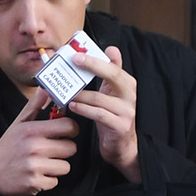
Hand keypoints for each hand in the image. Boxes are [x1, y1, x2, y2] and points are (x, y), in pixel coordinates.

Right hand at [0, 88, 79, 195]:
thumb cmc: (7, 148)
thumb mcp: (18, 125)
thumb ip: (33, 107)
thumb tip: (44, 90)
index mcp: (32, 131)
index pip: (68, 126)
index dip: (71, 129)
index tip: (66, 133)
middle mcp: (35, 148)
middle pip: (71, 148)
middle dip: (64, 150)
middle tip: (52, 150)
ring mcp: (35, 166)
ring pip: (65, 166)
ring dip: (56, 166)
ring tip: (42, 163)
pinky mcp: (35, 183)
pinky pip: (55, 182)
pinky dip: (48, 180)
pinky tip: (37, 174)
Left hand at [67, 45, 139, 182]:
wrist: (122, 146)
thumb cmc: (112, 117)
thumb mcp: (112, 93)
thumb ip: (110, 73)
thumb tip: (111, 49)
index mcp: (127, 84)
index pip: (113, 66)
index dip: (97, 59)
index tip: (79, 53)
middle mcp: (130, 95)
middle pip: (113, 75)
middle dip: (92, 65)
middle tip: (74, 60)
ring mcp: (126, 111)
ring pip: (100, 98)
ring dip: (80, 94)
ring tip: (65, 92)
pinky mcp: (120, 126)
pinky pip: (99, 114)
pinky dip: (83, 109)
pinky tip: (72, 106)